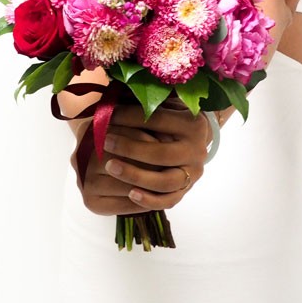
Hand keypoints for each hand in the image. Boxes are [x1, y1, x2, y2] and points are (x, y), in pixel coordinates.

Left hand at [73, 102, 209, 215]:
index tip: (107, 115)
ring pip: (165, 181)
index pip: (157, 120)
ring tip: (110, 166)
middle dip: (130, 148)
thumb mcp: (166, 106)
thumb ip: (146, 105)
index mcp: (192, 123)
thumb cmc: (173, 118)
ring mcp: (194, 172)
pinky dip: (150, 200)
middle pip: (161, 154)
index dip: (130, 117)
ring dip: (135, 175)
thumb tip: (113, 101)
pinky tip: (130, 193)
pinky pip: (169, 200)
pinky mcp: (187, 190)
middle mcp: (197, 149)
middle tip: (104, 141)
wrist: (196, 140)